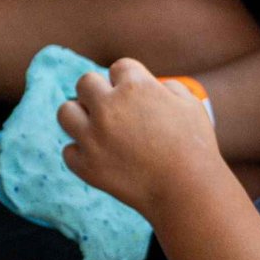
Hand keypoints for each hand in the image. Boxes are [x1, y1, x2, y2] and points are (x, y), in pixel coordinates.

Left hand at [59, 58, 225, 215]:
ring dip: (79, 117)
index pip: (119, 68)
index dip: (128, 81)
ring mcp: (93, 137)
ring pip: (65, 112)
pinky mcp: (86, 165)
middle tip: (112, 110)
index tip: (136, 97)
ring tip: (95, 128)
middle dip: (98, 93)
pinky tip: (100, 158)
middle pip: (85, 83)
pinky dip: (82, 154)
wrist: (187, 192)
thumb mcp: (191, 105)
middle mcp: (108, 108)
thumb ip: (169, 88)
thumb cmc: (195, 147)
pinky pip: (69, 150)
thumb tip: (154, 85)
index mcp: (135, 87)